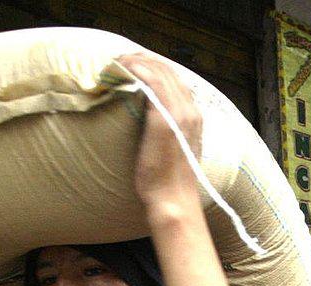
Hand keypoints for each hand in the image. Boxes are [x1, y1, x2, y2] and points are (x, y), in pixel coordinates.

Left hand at [117, 53, 203, 217]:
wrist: (172, 201)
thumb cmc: (168, 182)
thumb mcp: (171, 150)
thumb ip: (166, 131)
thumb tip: (147, 121)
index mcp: (195, 117)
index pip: (175, 79)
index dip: (153, 67)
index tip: (132, 66)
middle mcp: (191, 111)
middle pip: (168, 69)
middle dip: (142, 59)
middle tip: (119, 61)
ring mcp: (180, 113)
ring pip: (160, 71)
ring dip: (136, 61)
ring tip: (115, 63)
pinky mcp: (165, 119)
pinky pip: (152, 81)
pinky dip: (136, 70)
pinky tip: (121, 70)